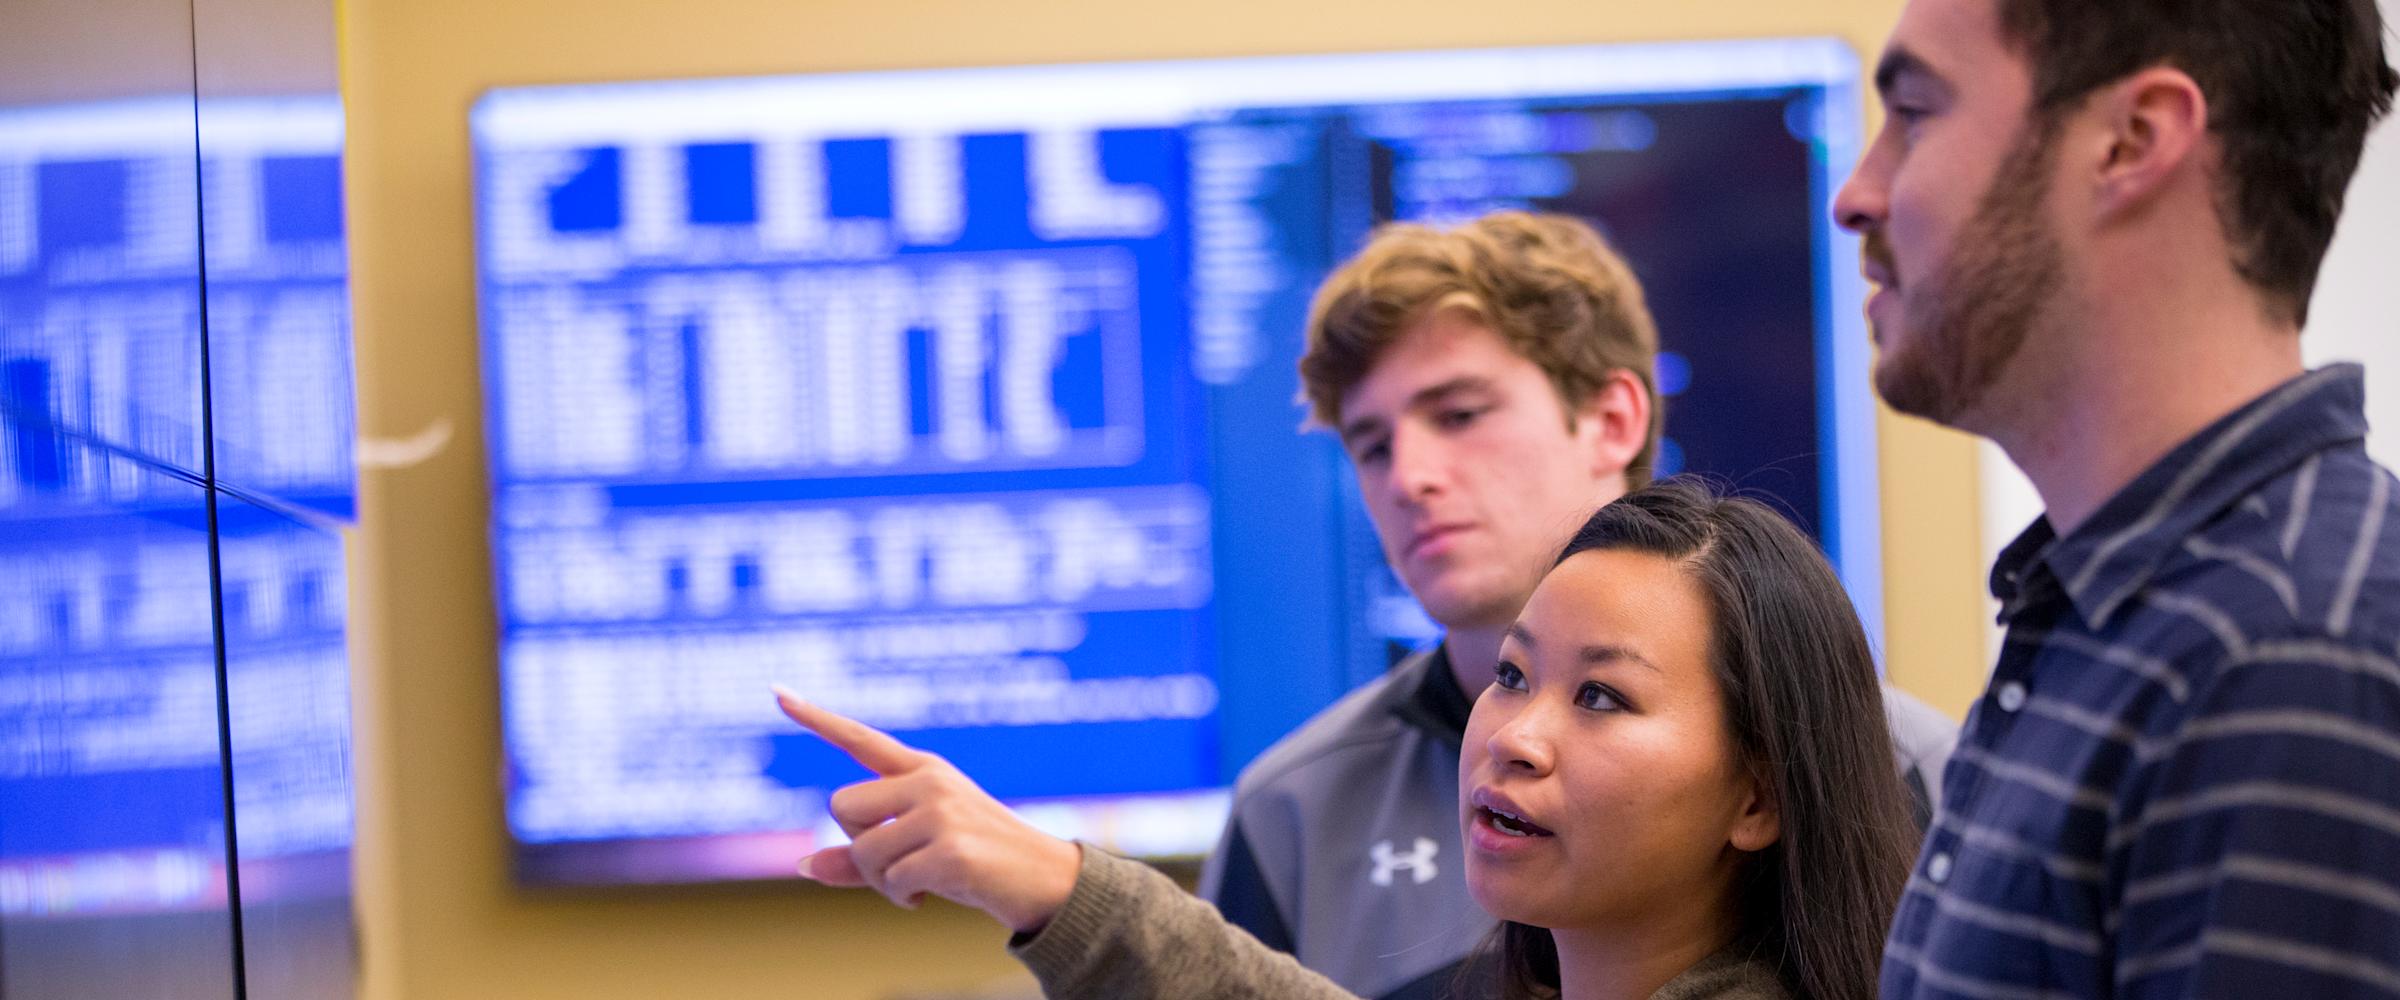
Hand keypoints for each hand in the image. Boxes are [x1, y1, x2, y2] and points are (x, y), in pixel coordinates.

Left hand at [773, 685, 1083, 933]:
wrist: (1045, 880)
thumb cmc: (976, 862)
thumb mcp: (917, 850)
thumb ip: (859, 857)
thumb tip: (803, 865)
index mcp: (922, 770)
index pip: (860, 738)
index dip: (815, 717)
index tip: (776, 691)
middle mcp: (929, 780)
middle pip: (842, 807)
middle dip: (859, 846)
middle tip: (899, 863)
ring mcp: (942, 812)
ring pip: (862, 850)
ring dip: (880, 881)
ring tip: (917, 883)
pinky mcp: (951, 849)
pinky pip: (892, 881)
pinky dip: (903, 897)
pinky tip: (930, 895)